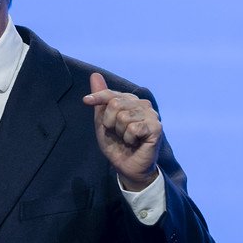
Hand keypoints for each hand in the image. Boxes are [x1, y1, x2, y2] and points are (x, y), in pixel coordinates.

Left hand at [83, 71, 161, 191]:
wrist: (127, 167)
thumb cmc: (116, 144)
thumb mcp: (103, 122)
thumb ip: (101, 100)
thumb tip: (95, 74)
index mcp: (130, 101)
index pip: (111, 94)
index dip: (97, 97)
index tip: (85, 101)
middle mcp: (143, 104)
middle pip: (115, 103)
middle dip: (110, 122)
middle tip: (117, 133)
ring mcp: (151, 115)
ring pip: (123, 117)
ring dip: (120, 133)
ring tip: (127, 139)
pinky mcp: (156, 127)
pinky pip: (133, 127)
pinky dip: (129, 138)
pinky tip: (135, 143)